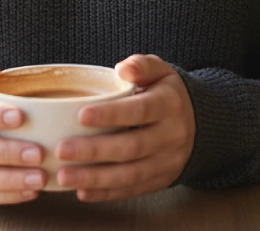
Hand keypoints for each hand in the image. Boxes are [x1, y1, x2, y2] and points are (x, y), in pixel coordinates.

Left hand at [55, 54, 194, 201]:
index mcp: (170, 104)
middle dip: (95, 150)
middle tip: (62, 149)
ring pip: (130, 174)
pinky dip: (106, 193)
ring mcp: (168, 162)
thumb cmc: (165, 91)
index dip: (111, 115)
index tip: (81, 115)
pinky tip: (82, 192)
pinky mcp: (161, 181)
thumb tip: (123, 69)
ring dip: (95, 178)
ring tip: (64, 176)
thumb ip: (141, 65)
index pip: (140, 110)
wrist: (198, 122)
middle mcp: (172, 135)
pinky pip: (133, 190)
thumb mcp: (159, 70)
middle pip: (132, 147)